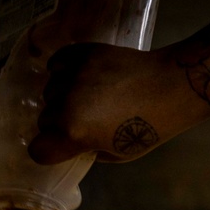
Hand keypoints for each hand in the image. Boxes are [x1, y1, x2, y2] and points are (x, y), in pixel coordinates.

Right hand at [28, 42, 207, 164]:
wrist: (171, 86)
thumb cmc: (149, 127)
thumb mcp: (116, 154)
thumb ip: (86, 149)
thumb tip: (72, 141)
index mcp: (73, 133)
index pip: (38, 150)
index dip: (51, 152)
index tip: (64, 148)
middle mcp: (66, 103)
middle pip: (43, 120)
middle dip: (58, 125)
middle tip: (84, 123)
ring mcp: (72, 76)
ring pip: (49, 92)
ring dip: (62, 98)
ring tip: (88, 99)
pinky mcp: (81, 54)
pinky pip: (56, 65)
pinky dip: (63, 72)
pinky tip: (80, 79)